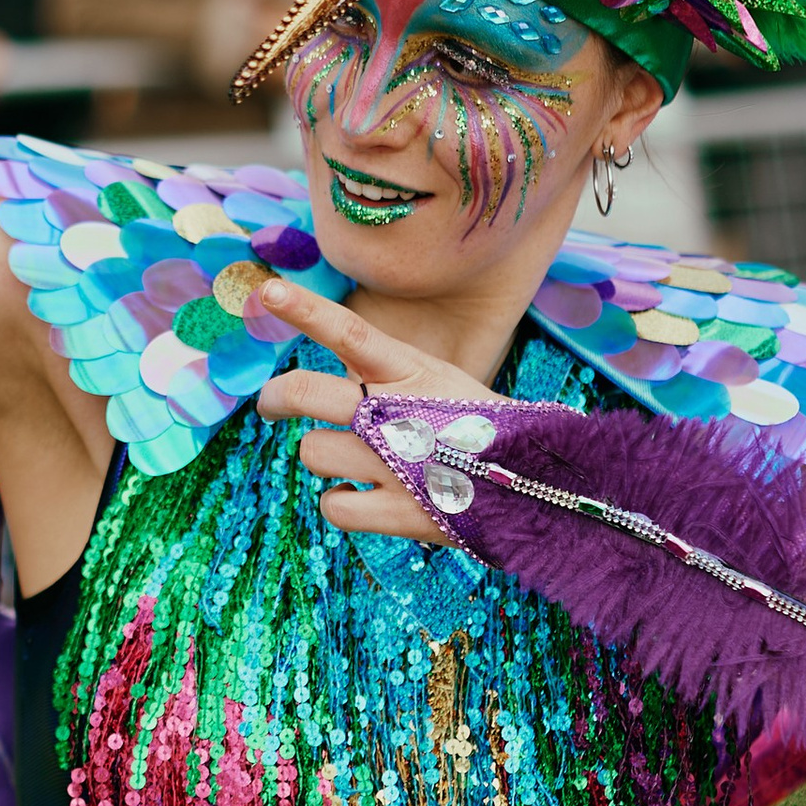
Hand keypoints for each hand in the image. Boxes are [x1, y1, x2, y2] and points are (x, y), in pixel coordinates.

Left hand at [251, 271, 499, 545]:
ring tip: (363, 463)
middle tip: (272, 404)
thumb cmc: (474, 429)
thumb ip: (383, 376)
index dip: (307, 310)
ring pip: (313, 451)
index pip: (353, 333)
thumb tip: (322, 381)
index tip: (268, 291)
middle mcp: (401, 414)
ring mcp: (398, 465)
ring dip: (328, 457)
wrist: (537, 488)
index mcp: (414, 373)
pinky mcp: (398, 514)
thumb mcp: (438, 383)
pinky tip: (368, 497)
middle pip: (306, 393)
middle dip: (277, 397)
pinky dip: (341, 503)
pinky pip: (331, 505)